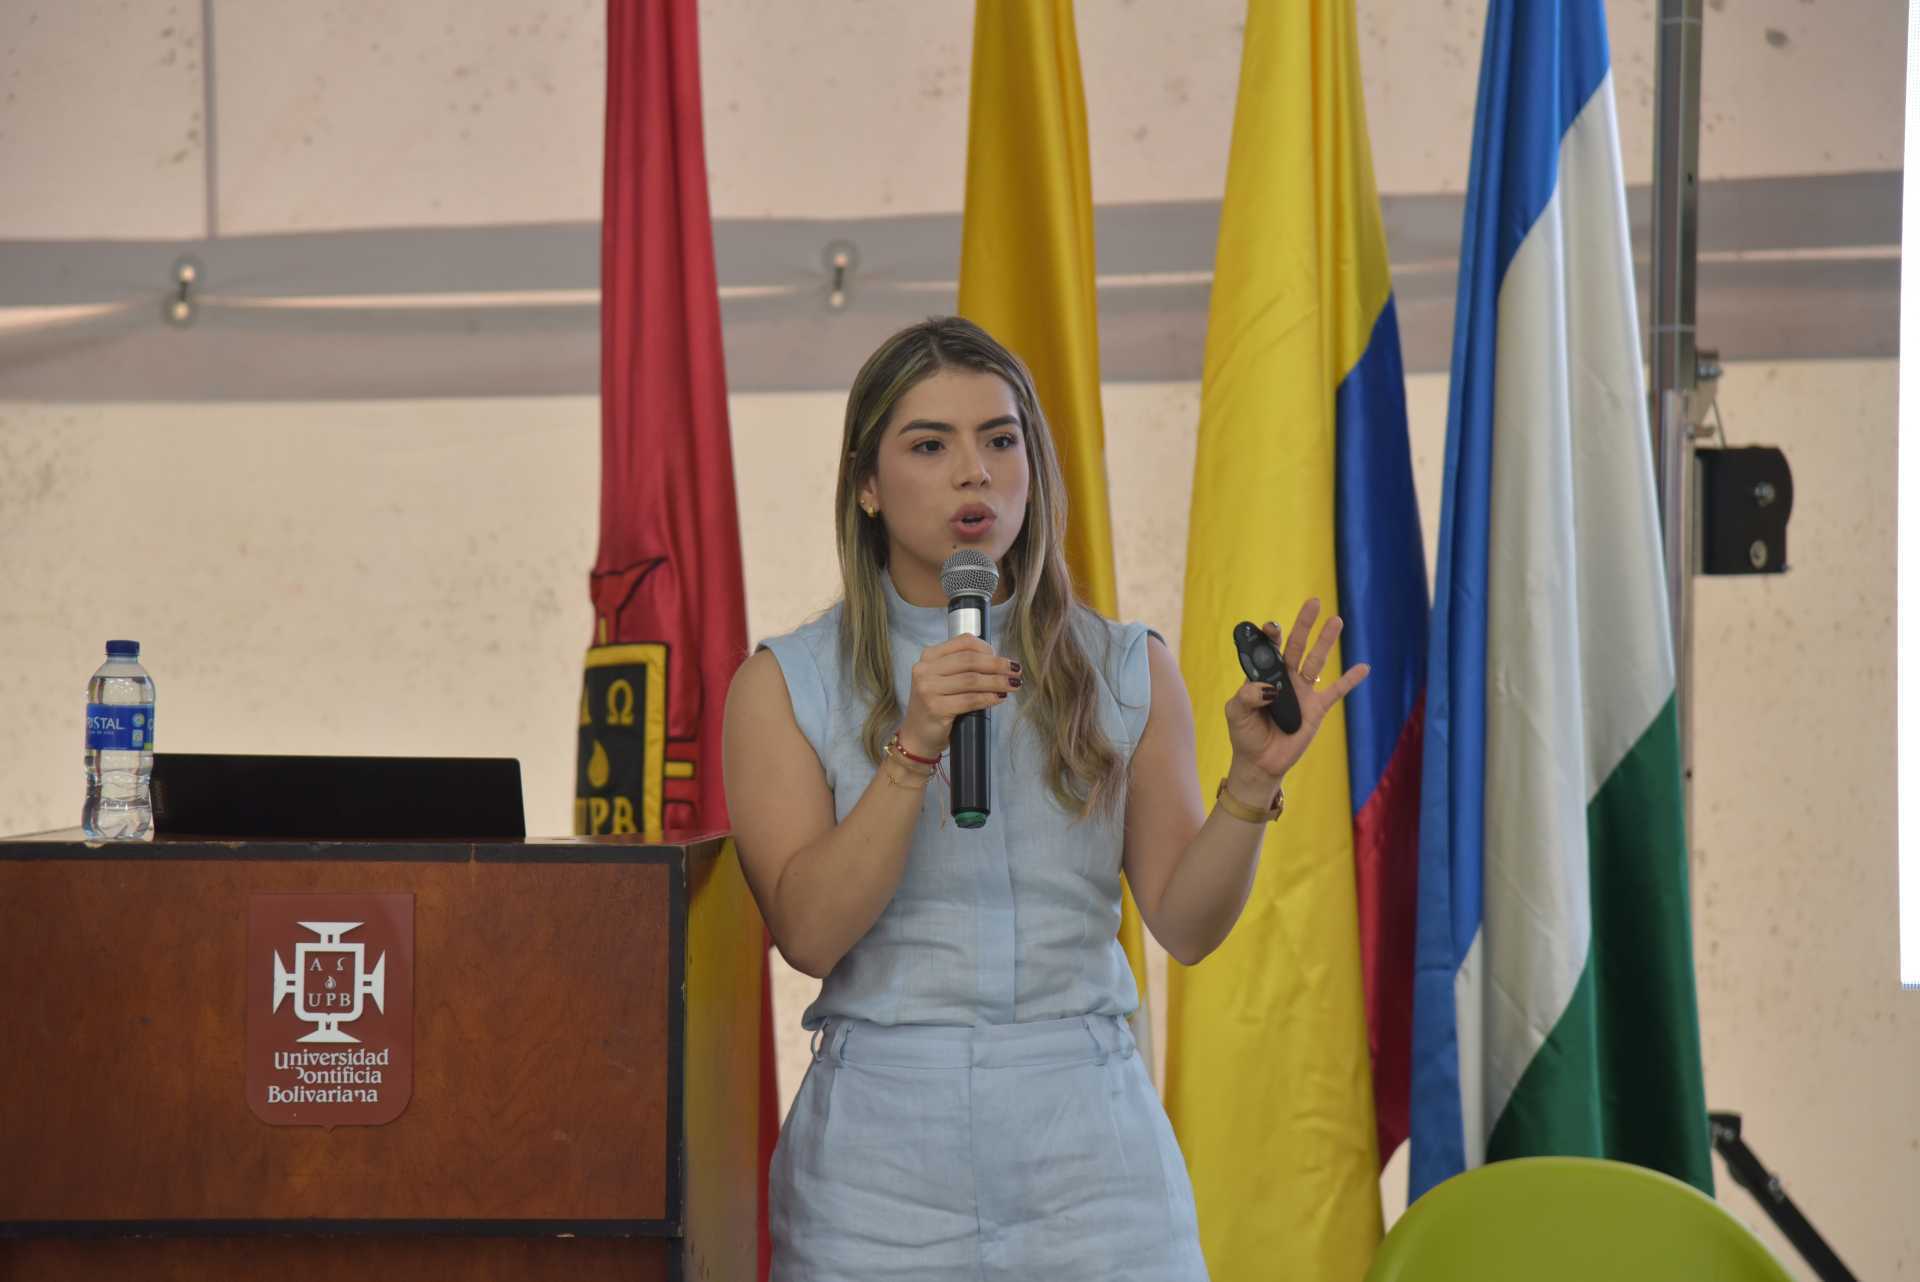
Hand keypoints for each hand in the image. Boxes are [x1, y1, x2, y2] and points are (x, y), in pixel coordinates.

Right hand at [898, 636, 1020, 756]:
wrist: (918, 737)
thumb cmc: (937, 705)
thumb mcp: (944, 679)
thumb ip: (964, 667)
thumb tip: (999, 662)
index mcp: (929, 656)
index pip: (963, 642)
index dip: (987, 648)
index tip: (1002, 657)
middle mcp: (925, 669)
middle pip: (970, 660)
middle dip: (997, 665)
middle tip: (1016, 670)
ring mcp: (928, 689)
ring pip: (972, 680)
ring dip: (997, 682)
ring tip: (1013, 685)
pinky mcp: (935, 708)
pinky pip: (969, 700)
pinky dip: (988, 698)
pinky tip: (999, 698)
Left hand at [1223, 598, 1369, 788]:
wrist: (1259, 762)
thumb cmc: (1245, 733)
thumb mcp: (1235, 712)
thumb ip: (1246, 696)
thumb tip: (1268, 688)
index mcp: (1263, 674)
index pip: (1269, 648)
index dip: (1270, 635)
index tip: (1271, 626)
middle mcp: (1285, 678)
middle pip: (1296, 645)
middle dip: (1304, 624)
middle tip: (1313, 602)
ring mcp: (1303, 691)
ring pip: (1316, 661)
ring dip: (1326, 641)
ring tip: (1336, 620)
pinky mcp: (1316, 709)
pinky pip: (1336, 691)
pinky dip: (1350, 680)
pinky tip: (1363, 667)